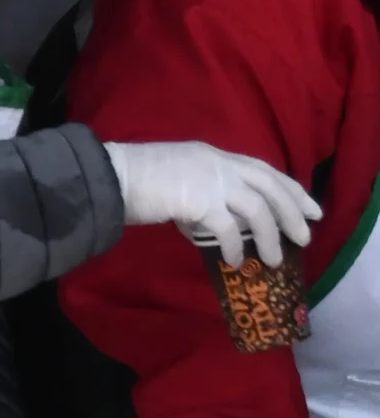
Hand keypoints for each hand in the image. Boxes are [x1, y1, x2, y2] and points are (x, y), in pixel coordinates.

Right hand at [105, 141, 320, 267]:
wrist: (108, 178)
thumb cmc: (132, 180)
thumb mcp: (176, 179)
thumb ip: (197, 194)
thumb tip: (206, 222)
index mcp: (213, 155)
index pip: (263, 170)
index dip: (290, 189)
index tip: (310, 209)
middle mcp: (218, 163)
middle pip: (271, 185)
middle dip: (293, 212)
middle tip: (305, 237)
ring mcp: (211, 180)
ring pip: (258, 209)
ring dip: (271, 237)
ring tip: (274, 260)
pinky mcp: (200, 201)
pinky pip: (229, 229)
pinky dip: (237, 247)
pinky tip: (235, 262)